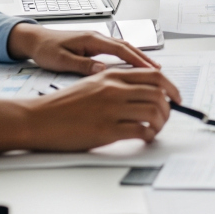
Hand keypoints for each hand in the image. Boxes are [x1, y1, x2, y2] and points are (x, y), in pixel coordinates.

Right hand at [0, 68, 181, 154]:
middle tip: (167, 118)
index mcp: (112, 75)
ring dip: (161, 123)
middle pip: (158, 94)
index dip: (171, 88)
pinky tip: (144, 138)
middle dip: (169, 108)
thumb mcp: (93, 83)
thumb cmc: (63, 105)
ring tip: (155, 130)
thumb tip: (141, 93)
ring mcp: (111, 109)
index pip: (154, 76)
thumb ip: (117, 84)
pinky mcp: (106, 130)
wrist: (38, 118)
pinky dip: (149, 135)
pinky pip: (140, 131)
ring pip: (153, 112)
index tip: (176, 97)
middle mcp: (114, 88)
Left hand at [7, 21, 158, 73]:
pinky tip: (132, 66)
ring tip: (152, 69)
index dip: (138, 60)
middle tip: (159, 71)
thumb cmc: (45, 50)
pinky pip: (116, 50)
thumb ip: (82, 65)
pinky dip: (128, 57)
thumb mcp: (61, 61)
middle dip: (144, 58)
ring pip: (123, 47)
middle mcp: (97, 37)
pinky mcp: (93, 45)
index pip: (121, 49)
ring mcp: (96, 40)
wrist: (34, 40)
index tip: (151, 70)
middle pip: (127, 46)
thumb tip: (102, 71)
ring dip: (138, 57)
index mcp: (92, 40)